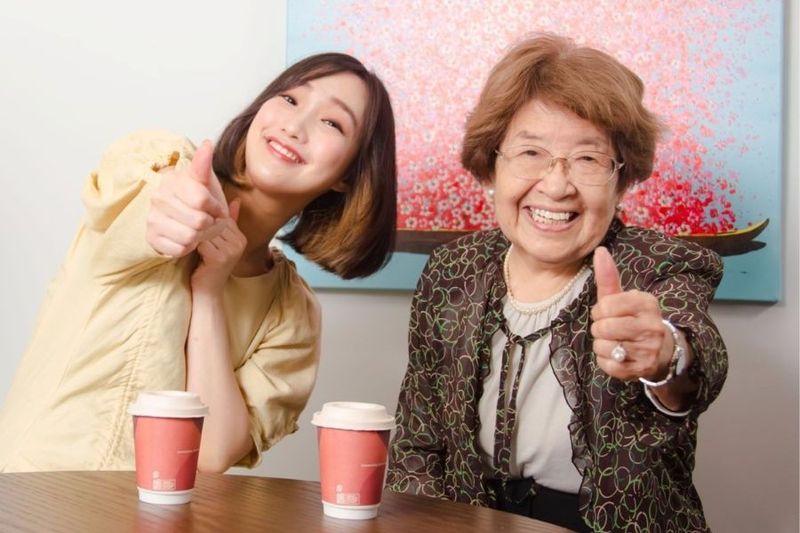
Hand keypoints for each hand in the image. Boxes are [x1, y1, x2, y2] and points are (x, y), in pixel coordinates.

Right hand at [146, 140, 228, 256]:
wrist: (177, 216)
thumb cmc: (195, 197)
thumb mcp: (203, 181)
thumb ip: (204, 164)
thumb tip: (207, 144)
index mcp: (172, 181)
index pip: (202, 200)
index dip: (217, 208)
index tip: (218, 209)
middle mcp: (158, 198)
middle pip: (199, 221)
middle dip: (212, 224)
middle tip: (211, 222)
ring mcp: (152, 218)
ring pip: (191, 237)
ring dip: (202, 237)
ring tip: (201, 230)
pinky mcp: (152, 238)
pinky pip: (180, 249)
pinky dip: (189, 247)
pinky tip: (188, 238)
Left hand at [191, 198, 246, 293]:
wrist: (208, 291)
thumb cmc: (210, 264)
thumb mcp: (220, 242)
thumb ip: (229, 222)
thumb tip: (236, 200)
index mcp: (241, 238)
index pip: (221, 217)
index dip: (207, 221)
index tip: (197, 227)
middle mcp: (239, 244)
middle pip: (214, 223)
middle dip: (200, 227)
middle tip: (191, 233)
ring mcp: (231, 251)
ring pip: (207, 231)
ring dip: (196, 235)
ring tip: (191, 242)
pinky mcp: (219, 258)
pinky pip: (202, 241)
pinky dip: (194, 244)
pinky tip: (192, 250)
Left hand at [590, 246, 673, 381]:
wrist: (661, 350)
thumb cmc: (634, 319)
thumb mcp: (623, 297)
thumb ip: (609, 276)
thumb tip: (599, 250)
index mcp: (647, 303)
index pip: (605, 305)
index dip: (600, 311)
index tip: (608, 313)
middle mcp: (651, 326)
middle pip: (602, 327)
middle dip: (599, 328)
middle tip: (611, 329)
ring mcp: (648, 349)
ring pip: (602, 346)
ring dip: (602, 345)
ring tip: (615, 342)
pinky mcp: (641, 369)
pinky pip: (607, 365)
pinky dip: (605, 361)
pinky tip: (618, 356)